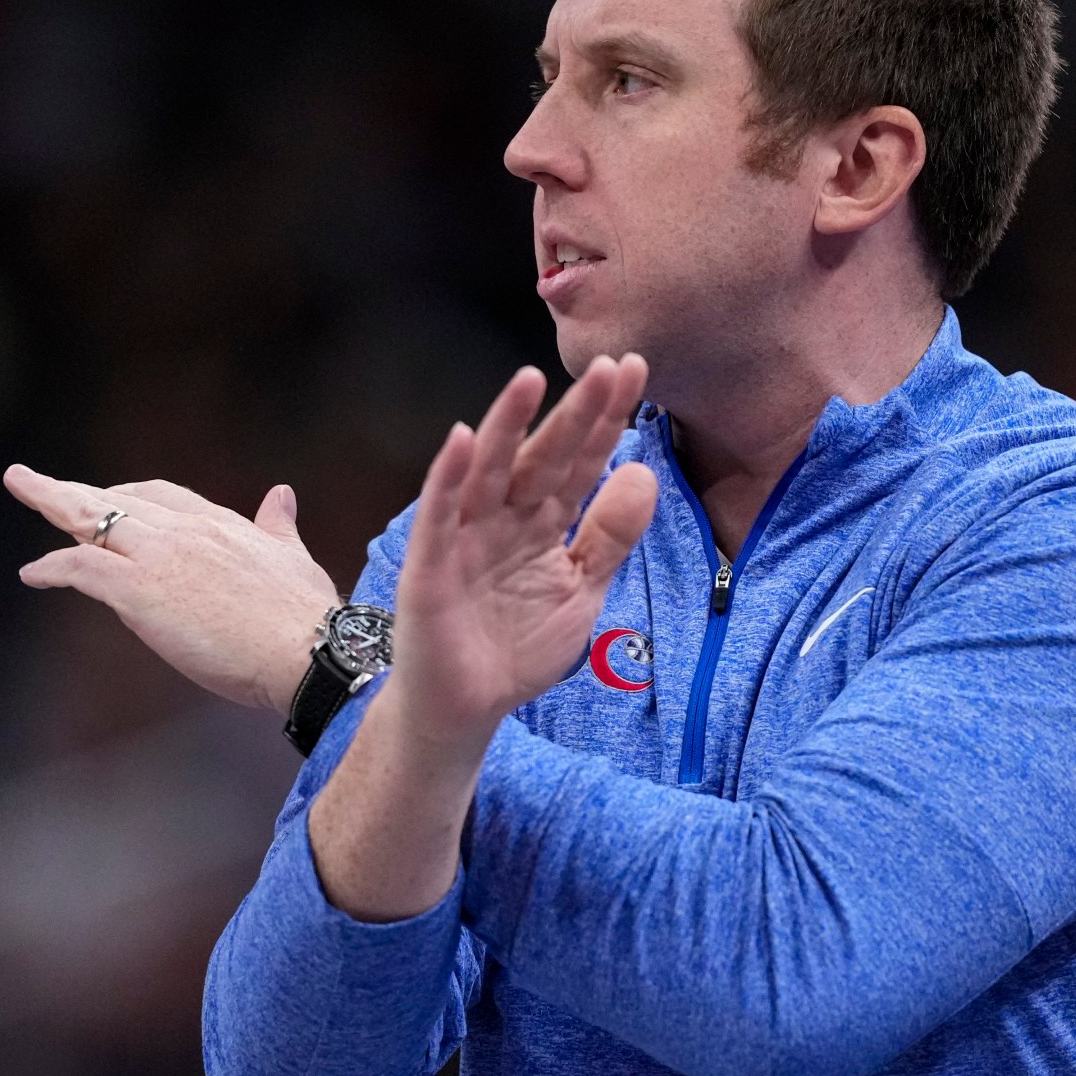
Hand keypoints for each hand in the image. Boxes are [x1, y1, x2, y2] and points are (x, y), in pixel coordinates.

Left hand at [4, 469, 340, 714]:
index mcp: (218, 524)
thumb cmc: (305, 616)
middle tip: (34, 478)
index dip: (128, 497)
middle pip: (117, 499)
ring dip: (52, 502)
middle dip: (74, 488)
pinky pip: (81, 568)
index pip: (161, 497)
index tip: (108, 499)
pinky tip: (31, 574)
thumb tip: (281, 496)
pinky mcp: (140, 591)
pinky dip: (53, 566)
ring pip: (92, 519)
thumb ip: (279, 528)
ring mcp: (159, 557)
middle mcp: (184, 531)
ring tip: (22, 486)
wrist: (307, 649)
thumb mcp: (294, 558)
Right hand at [389, 354, 656, 746]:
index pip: (580, 462)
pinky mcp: (431, 564)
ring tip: (530, 379)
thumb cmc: (517, 646)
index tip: (636, 372)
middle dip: (574, 414)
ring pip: (489, 471)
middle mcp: (504, 517)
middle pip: (543, 457)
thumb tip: (644, 472)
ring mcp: (464, 536)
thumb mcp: (581, 589)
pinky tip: (461, 437)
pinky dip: (447, 476)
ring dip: (506, 425)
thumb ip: (609, 535)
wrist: (467, 708)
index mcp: (542, 521)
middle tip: (609, 367)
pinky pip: (440, 514)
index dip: (606, 420)